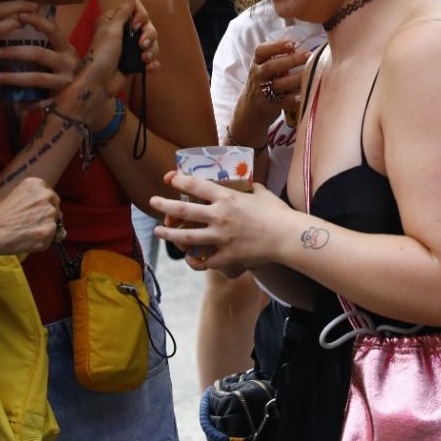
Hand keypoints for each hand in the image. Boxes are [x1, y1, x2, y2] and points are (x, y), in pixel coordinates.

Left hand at [0, 8, 78, 96]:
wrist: (90, 97)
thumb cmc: (69, 71)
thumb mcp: (63, 55)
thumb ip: (48, 43)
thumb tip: (23, 22)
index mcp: (67, 49)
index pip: (52, 30)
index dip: (37, 21)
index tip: (18, 15)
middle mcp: (68, 64)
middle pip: (39, 54)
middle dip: (15, 51)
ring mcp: (66, 83)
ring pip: (36, 79)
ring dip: (14, 78)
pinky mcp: (62, 101)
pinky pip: (40, 102)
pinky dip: (26, 103)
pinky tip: (14, 102)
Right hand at [0, 177, 60, 256]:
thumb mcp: (14, 194)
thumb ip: (32, 199)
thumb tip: (43, 210)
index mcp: (38, 184)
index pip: (50, 196)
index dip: (42, 207)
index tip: (34, 213)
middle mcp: (47, 196)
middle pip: (55, 209)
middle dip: (45, 217)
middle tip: (29, 224)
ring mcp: (50, 215)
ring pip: (54, 224)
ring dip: (44, 229)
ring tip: (26, 232)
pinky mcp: (49, 232)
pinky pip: (51, 239)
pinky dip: (41, 241)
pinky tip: (27, 240)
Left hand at [68, 0, 156, 123]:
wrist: (98, 84)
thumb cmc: (100, 55)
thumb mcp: (112, 30)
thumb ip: (123, 11)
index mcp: (114, 21)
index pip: (136, 9)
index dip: (141, 16)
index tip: (135, 25)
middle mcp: (123, 32)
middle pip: (147, 25)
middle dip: (149, 35)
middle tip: (141, 45)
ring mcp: (129, 48)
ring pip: (151, 42)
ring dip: (151, 50)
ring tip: (144, 59)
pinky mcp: (135, 61)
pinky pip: (151, 57)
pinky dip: (152, 62)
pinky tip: (149, 67)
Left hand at [151, 170, 297, 271]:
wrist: (287, 237)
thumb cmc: (277, 212)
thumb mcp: (261, 192)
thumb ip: (248, 188)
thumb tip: (244, 184)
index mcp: (227, 198)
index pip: (196, 186)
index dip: (179, 181)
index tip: (169, 178)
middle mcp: (219, 217)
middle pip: (183, 211)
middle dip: (164, 206)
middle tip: (153, 202)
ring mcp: (221, 238)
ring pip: (187, 238)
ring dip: (169, 235)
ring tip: (158, 232)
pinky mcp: (227, 256)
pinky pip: (206, 262)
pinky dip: (196, 262)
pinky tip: (190, 260)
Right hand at [231, 39, 311, 147]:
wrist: (250, 111)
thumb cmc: (264, 84)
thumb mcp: (265, 69)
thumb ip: (278, 58)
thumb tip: (302, 45)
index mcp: (257, 63)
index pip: (261, 51)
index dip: (276, 46)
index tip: (292, 43)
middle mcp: (257, 76)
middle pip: (271, 67)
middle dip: (290, 60)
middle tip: (308, 55)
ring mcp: (262, 92)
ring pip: (278, 84)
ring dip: (295, 78)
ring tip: (311, 73)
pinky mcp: (269, 106)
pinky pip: (284, 101)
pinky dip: (295, 97)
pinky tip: (306, 93)